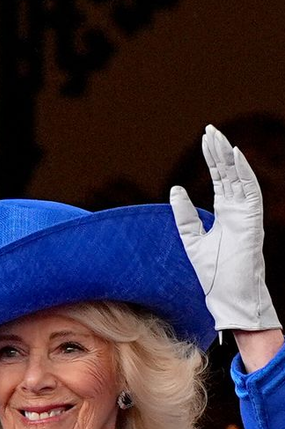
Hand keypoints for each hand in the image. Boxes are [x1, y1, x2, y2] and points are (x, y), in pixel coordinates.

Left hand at [170, 124, 280, 333]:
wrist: (229, 298)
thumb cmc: (214, 275)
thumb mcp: (191, 241)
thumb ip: (184, 217)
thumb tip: (175, 190)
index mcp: (226, 215)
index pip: (220, 180)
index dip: (213, 160)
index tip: (204, 139)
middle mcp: (239, 211)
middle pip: (229, 174)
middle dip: (218, 152)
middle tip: (209, 129)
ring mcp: (247, 215)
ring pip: (239, 178)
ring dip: (228, 157)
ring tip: (217, 136)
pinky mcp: (252, 221)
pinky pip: (251, 191)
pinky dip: (243, 173)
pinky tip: (234, 155)